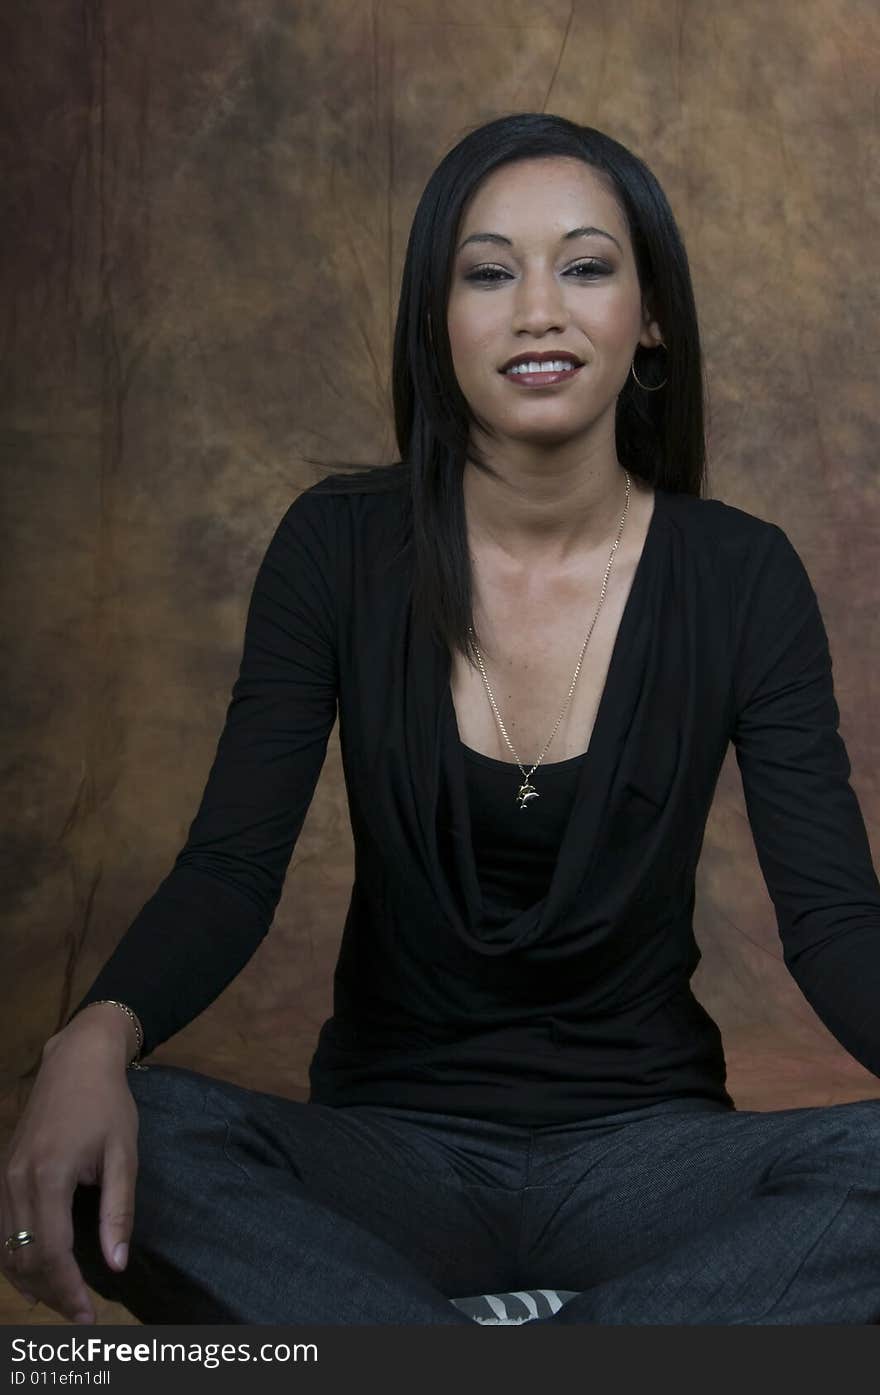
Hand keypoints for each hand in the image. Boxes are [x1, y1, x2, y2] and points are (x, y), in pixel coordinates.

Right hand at [0, 1022, 138, 1323]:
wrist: (76, 1061)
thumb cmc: (107, 1104)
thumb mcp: (124, 1154)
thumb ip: (119, 1211)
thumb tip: (117, 1264)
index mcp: (48, 1176)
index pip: (50, 1253)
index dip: (68, 1290)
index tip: (89, 1315)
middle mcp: (16, 1181)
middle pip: (23, 1258)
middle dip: (50, 1293)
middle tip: (80, 1314)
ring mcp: (3, 1177)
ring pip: (6, 1249)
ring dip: (31, 1281)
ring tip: (62, 1299)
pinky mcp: (2, 1173)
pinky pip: (2, 1230)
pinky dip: (17, 1257)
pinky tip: (38, 1271)